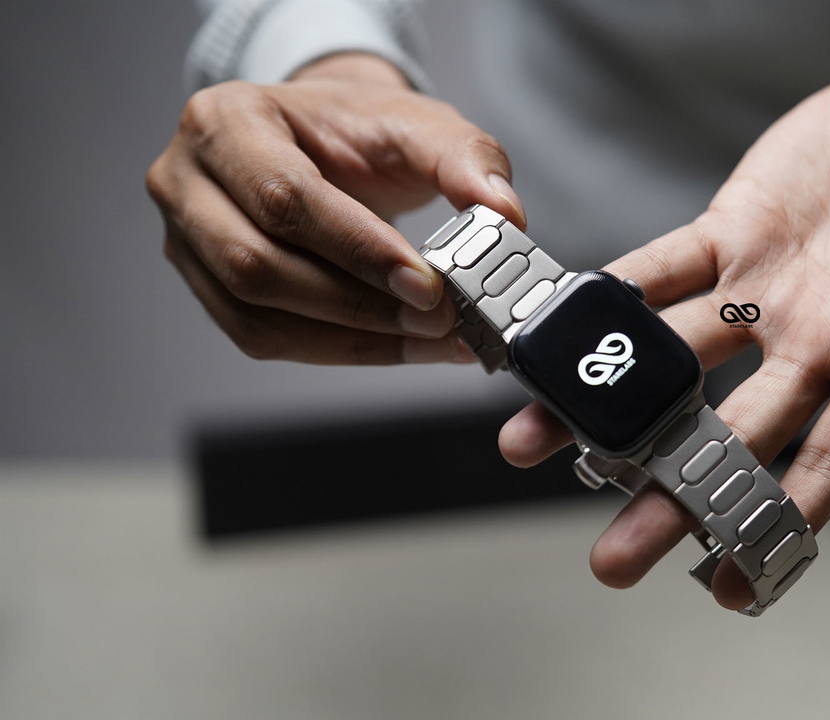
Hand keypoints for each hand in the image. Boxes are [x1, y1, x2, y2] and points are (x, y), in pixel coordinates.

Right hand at [146, 53, 525, 363]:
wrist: (327, 141)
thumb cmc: (360, 131)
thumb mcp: (418, 124)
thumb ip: (467, 159)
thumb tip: (505, 215)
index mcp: (225, 121)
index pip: (285, 197)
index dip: (357, 249)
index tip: (427, 284)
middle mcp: (187, 181)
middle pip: (258, 265)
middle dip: (357, 305)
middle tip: (437, 319)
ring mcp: (186, 241)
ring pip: (257, 317)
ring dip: (352, 339)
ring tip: (430, 340)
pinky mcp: (208, 289)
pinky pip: (266, 339)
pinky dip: (340, 350)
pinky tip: (400, 346)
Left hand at [499, 51, 829, 609]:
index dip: (779, 526)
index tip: (726, 587)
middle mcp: (815, 339)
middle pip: (732, 434)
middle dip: (671, 495)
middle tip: (613, 560)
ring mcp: (766, 291)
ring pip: (674, 362)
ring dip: (606, 404)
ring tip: (535, 446)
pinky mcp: (731, 232)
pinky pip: (661, 270)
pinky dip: (611, 299)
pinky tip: (556, 331)